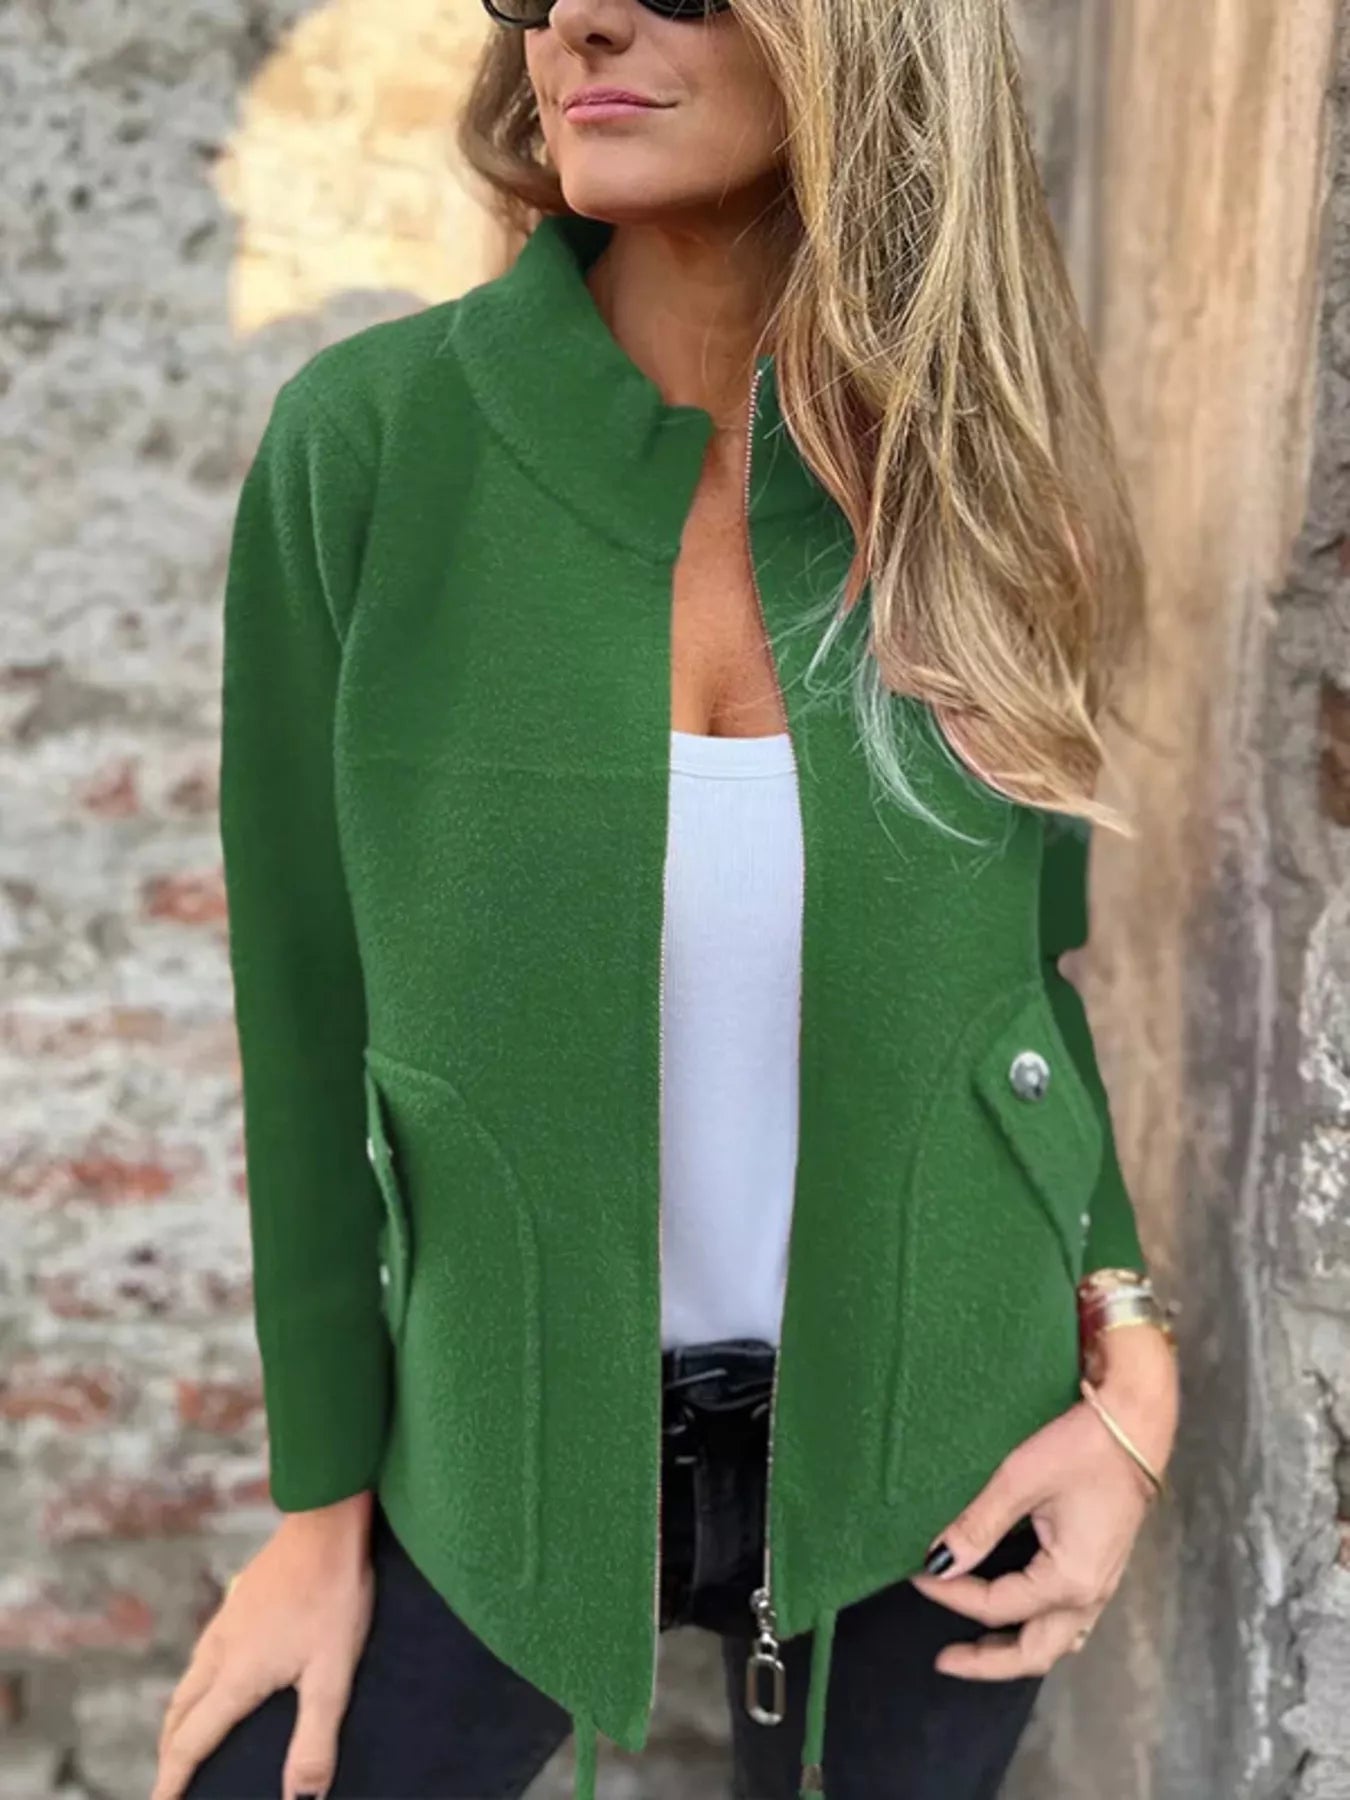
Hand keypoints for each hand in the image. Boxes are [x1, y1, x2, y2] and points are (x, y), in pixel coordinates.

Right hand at [153, 1492, 375, 1799]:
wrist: (326, 1521)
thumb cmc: (334, 1594)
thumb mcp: (333, 1673)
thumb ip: (316, 1738)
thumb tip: (301, 1798)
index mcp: (235, 1676)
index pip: (191, 1742)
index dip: (173, 1781)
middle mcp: (219, 1651)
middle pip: (178, 1715)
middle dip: (171, 1753)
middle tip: (171, 1782)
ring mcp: (225, 1622)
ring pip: (188, 1682)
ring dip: (180, 1718)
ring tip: (187, 1739)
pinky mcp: (238, 1601)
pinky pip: (203, 1656)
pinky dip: (197, 1684)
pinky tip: (218, 1678)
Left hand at [907, 1325, 1178, 1680]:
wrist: (1135, 1424)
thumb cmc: (1080, 1448)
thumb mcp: (1020, 1480)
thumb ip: (977, 1526)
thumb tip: (938, 1561)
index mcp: (1069, 1580)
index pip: (997, 1605)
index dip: (952, 1594)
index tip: (916, 1574)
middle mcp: (1089, 1596)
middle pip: (1034, 1652)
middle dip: (987, 1662)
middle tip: (944, 1660)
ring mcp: (1102, 1586)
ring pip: (1055, 1642)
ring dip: (1015, 1651)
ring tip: (976, 1649)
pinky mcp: (1103, 1570)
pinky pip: (1070, 1622)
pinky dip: (1039, 1630)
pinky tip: (1020, 1619)